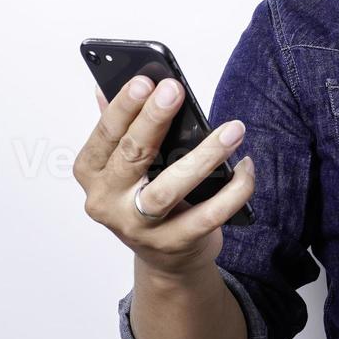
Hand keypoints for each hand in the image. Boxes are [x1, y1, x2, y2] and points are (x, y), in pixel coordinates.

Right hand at [72, 76, 255, 279]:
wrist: (167, 258)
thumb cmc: (146, 198)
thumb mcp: (126, 165)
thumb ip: (118, 128)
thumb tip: (105, 86)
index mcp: (92, 174)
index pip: (105, 135)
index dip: (124, 107)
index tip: (145, 80)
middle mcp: (108, 202)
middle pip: (132, 156)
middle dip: (154, 120)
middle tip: (176, 90)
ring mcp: (139, 228)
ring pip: (169, 189)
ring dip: (204, 156)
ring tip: (233, 130)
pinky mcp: (174, 244)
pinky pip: (208, 215)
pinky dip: (233, 190)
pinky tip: (246, 166)